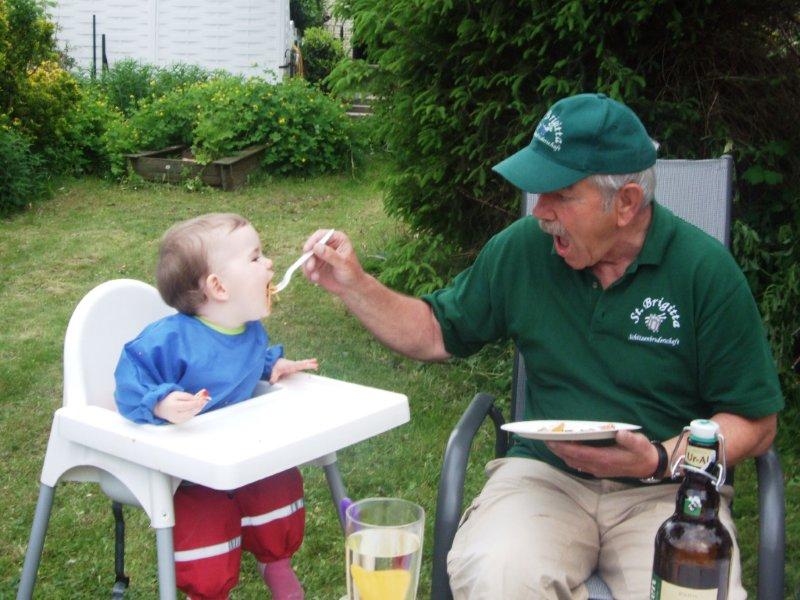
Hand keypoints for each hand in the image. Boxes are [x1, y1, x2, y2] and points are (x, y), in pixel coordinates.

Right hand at [154, 389, 209, 423]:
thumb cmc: (169, 400)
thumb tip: (198, 399)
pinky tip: (199, 406)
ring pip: (192, 414)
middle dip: (200, 405)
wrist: (160, 408)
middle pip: (191, 411)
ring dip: (199, 408)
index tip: (204, 398)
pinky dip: (195, 410)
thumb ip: (188, 396)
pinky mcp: (180, 422)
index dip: (197, 402)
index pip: (188, 405)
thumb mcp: (177, 394)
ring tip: (204, 401)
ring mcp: (178, 420)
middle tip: (207, 399)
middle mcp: (176, 415)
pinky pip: (190, 416)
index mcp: (173, 407)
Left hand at [269, 357, 318, 383]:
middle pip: (303, 363)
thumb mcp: (274, 372)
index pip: (298, 365)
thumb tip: (272, 382)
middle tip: (316, 364)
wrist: (273, 361)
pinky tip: (311, 364)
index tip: (308, 365)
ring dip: (310, 362)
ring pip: (303, 363)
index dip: (304, 365)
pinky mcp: (295, 366)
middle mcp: (293, 364)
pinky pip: (302, 364)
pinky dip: (307, 363)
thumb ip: (273, 377)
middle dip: (309, 364)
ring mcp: (295, 364)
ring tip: (316, 362)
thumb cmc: (275, 367)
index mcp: (290, 365)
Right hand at [301, 229, 364, 294]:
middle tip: (310, 268)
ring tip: (315, 277)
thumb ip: (330, 255)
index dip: (312, 241)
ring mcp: (320, 255)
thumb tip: (316, 246)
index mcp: (337, 239)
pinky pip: (306, 267)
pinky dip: (309, 273)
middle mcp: (327, 245)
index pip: (320, 235)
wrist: (351, 288)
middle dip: (308, 256)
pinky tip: (316, 279)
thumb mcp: (343, 264)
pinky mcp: (315, 265)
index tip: (306, 250)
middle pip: (311, 245)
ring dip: (308, 267)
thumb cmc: (352, 273)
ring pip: (307, 257)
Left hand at [544, 430, 658, 478]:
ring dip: (561, 454)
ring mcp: (597, 469)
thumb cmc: (642, 452)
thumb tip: (620, 433)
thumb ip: (630, 439)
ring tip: (551, 443)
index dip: (565, 448)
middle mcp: (598, 466)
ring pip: (574, 463)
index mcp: (605, 459)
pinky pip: (579, 465)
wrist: (649, 466)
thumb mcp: (640, 444)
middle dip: (558, 450)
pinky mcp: (598, 469)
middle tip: (544, 439)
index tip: (552, 440)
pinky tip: (564, 450)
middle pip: (572, 459)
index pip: (579, 454)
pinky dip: (569, 458)